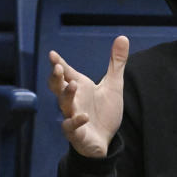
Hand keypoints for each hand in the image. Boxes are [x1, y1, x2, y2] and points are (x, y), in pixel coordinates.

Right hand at [48, 36, 128, 157]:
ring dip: (66, 95)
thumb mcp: (114, 85)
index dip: (58, 63)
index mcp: (79, 87)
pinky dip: (76, 121)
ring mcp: (72, 116)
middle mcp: (72, 100)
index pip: (65, 73)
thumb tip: (123, 37)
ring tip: (74, 85)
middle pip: (57, 87)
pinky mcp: (77, 133)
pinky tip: (83, 116)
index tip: (52, 54)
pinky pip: (71, 127)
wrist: (105, 140)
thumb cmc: (105, 112)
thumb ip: (116, 63)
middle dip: (56, 78)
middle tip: (57, 67)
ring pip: (64, 105)